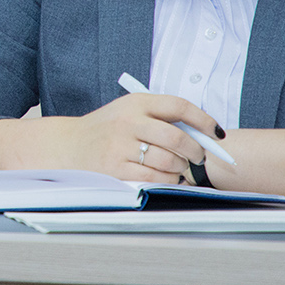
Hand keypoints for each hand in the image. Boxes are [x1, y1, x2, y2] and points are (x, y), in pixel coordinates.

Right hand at [0, 93, 218, 182]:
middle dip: (196, 152)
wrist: (67, 146)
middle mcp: (128, 122)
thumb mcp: (128, 112)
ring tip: (183, 171)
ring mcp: (121, 146)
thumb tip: (202, 134)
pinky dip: (167, 181)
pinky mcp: (116, 169)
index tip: (216, 133)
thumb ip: (158, 117)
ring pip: (168, 160)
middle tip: (200, 159)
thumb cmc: (105, 130)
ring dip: (182, 170)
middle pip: (177, 137)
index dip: (203, 119)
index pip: (178, 106)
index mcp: (135, 102)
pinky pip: (153, 177)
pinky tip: (168, 179)